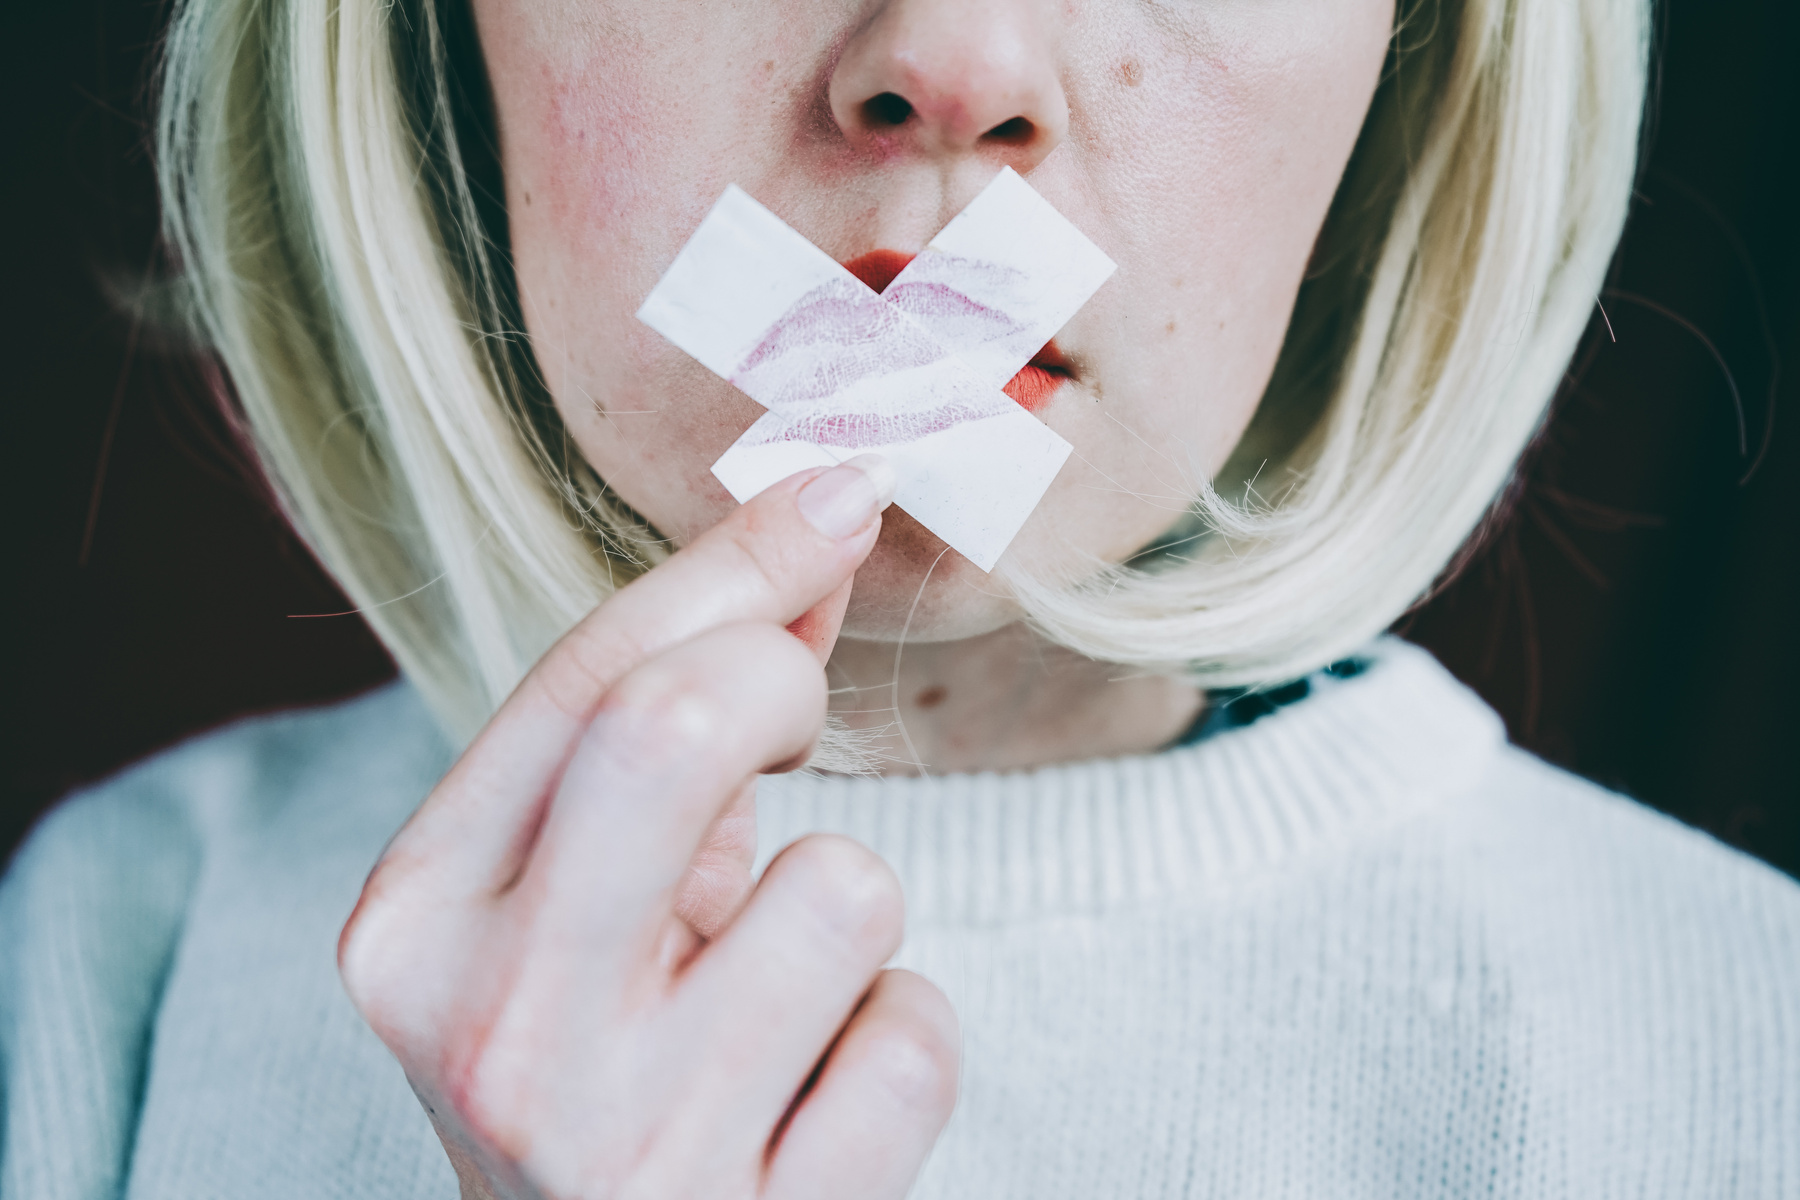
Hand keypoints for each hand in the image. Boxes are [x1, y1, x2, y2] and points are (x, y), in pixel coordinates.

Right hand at [338, 457, 958, 1199]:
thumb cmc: (595, 1056)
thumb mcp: (578, 891)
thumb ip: (666, 718)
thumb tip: (812, 526)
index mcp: (417, 926)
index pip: (585, 682)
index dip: (734, 564)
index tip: (839, 494)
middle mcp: (497, 1035)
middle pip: (675, 729)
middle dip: (774, 675)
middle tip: (791, 719)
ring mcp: (632, 1148)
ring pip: (844, 889)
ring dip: (847, 910)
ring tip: (783, 983)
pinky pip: (913, 1038)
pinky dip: (893, 1036)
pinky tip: (821, 1086)